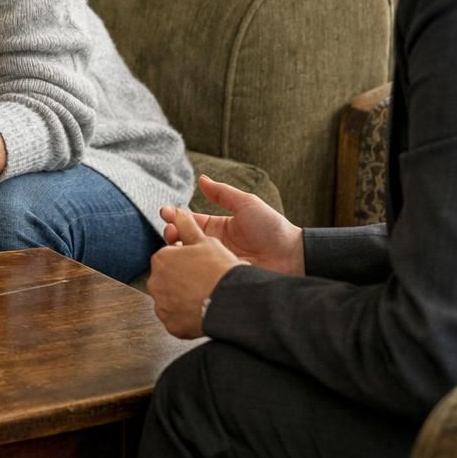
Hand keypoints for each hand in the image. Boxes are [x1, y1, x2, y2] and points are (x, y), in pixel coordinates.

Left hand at [147, 205, 245, 338]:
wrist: (231, 301)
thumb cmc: (219, 268)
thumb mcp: (205, 241)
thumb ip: (186, 225)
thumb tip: (174, 211)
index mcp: (161, 258)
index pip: (170, 258)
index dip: (188, 262)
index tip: (201, 266)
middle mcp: (155, 281)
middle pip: (168, 279)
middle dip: (183, 280)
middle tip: (204, 282)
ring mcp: (161, 305)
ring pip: (171, 300)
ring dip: (183, 299)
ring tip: (205, 297)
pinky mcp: (170, 325)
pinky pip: (176, 319)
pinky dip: (186, 317)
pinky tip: (202, 311)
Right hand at [160, 174, 304, 275]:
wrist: (292, 257)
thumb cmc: (272, 228)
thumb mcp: (246, 204)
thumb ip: (222, 193)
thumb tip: (201, 178)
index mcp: (218, 227)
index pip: (189, 221)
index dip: (174, 216)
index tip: (164, 212)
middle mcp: (214, 245)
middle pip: (183, 240)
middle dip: (170, 234)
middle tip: (170, 233)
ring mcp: (215, 262)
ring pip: (187, 258)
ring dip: (177, 251)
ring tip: (176, 246)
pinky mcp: (219, 278)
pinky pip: (200, 274)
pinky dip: (189, 268)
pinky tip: (185, 264)